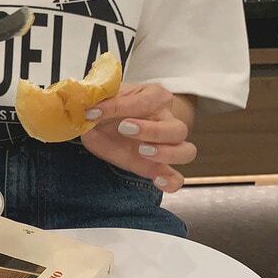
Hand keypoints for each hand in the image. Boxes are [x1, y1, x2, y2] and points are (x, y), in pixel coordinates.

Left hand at [81, 84, 196, 191]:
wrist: (100, 126)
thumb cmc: (107, 109)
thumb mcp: (100, 100)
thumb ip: (100, 101)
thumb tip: (91, 107)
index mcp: (154, 96)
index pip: (148, 101)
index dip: (121, 106)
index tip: (94, 112)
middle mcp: (166, 119)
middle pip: (177, 128)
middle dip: (153, 131)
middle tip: (124, 129)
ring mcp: (165, 145)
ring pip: (186, 151)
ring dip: (167, 154)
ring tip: (142, 152)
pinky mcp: (157, 167)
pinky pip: (176, 177)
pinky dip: (171, 181)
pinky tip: (157, 181)